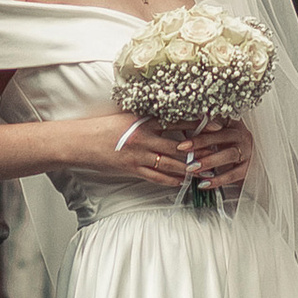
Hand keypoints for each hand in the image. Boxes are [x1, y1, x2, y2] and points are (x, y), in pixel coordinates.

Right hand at [69, 110, 254, 201]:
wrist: (80, 141)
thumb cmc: (101, 127)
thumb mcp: (125, 116)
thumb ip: (145, 118)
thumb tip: (165, 117)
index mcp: (143, 120)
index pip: (176, 120)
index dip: (197, 123)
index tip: (215, 123)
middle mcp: (144, 137)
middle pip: (178, 145)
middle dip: (199, 150)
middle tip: (217, 152)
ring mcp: (138, 155)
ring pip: (170, 163)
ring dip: (188, 168)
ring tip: (205, 171)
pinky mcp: (132, 169)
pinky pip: (156, 177)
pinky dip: (170, 180)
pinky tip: (182, 182)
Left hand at [172, 119, 253, 206]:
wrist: (250, 156)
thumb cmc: (229, 142)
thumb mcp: (218, 132)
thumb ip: (203, 129)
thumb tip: (182, 127)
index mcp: (233, 123)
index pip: (216, 120)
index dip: (199, 125)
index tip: (185, 136)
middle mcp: (241, 135)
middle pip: (223, 136)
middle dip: (202, 142)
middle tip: (184, 149)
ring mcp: (246, 152)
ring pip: (229, 155)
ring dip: (209, 161)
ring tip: (193, 167)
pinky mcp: (247, 168)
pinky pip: (233, 175)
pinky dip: (218, 180)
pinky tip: (204, 183)